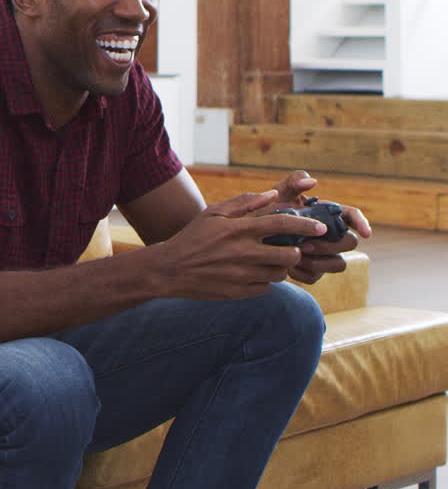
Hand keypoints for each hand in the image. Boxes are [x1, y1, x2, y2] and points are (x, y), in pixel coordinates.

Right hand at [151, 190, 329, 300]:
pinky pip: (265, 288)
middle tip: (289, 248)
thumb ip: (244, 202)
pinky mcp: (239, 292)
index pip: (283, 224)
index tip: (320, 228)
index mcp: (239, 230)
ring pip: (280, 274)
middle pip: (290, 254)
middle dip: (295, 251)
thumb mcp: (213, 213)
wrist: (169, 270)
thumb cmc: (193, 237)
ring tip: (268, 261)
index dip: (306, 225)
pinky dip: (263, 281)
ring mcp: (242, 275)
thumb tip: (272, 195)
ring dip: (280, 267)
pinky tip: (251, 274)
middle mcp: (244, 253)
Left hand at [267, 170, 372, 283]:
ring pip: (339, 264)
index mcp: (327, 214)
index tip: (366, 234)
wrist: (254, 232)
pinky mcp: (311, 270)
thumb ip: (294, 181)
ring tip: (296, 257)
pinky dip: (304, 273)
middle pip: (349, 243)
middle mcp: (330, 235)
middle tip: (305, 245)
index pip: (352, 216)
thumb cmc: (270, 208)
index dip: (362, 223)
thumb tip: (312, 182)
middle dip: (331, 246)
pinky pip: (316, 277)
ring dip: (320, 263)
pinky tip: (288, 267)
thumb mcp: (279, 191)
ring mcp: (323, 254)